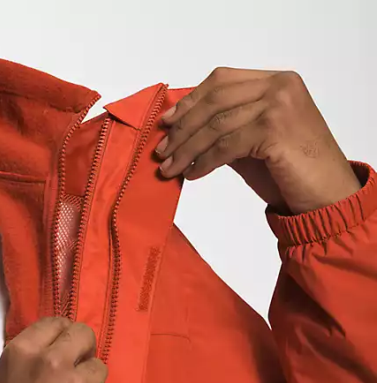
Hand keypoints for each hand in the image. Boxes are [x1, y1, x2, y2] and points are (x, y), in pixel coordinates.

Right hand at [0, 317, 109, 382]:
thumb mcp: (4, 381)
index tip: (66, 349)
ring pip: (99, 371)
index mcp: (24, 351)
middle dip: (84, 352)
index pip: (57, 323)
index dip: (65, 336)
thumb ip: (31, 364)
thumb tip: (58, 356)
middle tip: (76, 372)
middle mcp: (53, 361)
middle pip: (85, 336)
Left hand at [155, 67, 360, 213]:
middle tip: (161, 151)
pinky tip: (192, 175)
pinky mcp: (274, 131)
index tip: (167, 121)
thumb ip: (229, 126)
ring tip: (169, 169)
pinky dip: (203, 162)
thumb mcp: (257, 139)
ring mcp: (279, 106)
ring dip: (186, 150)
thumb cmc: (293, 171)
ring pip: (216, 125)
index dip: (190, 100)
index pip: (222, 81)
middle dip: (182, 128)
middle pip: (215, 100)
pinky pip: (225, 146)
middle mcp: (280, 87)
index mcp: (278, 81)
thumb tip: (185, 130)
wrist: (327, 194)